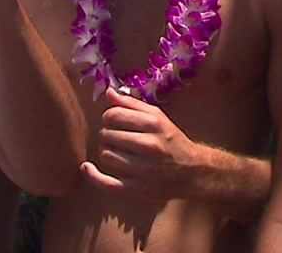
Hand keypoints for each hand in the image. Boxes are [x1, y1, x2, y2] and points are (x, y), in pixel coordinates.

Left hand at [81, 88, 204, 198]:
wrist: (195, 172)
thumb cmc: (172, 141)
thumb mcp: (158, 117)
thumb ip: (132, 104)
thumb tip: (108, 92)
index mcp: (154, 124)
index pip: (112, 115)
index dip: (108, 117)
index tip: (114, 122)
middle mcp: (149, 146)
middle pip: (107, 134)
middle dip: (108, 135)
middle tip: (119, 138)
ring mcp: (144, 170)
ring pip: (106, 155)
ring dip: (107, 152)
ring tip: (119, 152)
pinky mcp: (139, 189)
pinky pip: (107, 183)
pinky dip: (93, 175)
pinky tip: (86, 167)